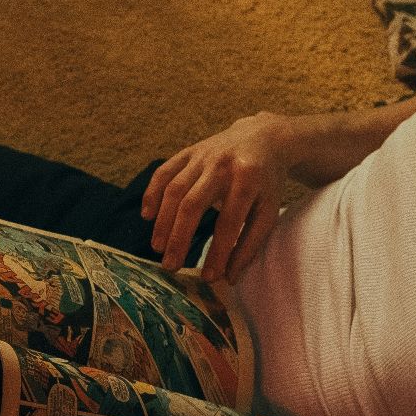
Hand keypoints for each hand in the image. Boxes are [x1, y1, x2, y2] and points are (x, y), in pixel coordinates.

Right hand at [140, 112, 291, 281]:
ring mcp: (202, 156)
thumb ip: (250, 243)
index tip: (209, 277)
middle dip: (179, 238)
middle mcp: (222, 165)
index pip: (228, 222)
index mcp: (247, 180)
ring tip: (158, 248)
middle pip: (193, 204)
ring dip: (163, 221)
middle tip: (170, 266)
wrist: (263, 137)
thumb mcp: (268, 210)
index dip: (218, 252)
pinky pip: (164, 171)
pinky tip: (147, 216)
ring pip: (174, 189)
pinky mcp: (188, 152)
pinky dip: (152, 193)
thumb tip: (230, 277)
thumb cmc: (265, 183)